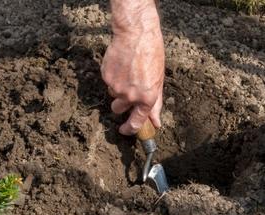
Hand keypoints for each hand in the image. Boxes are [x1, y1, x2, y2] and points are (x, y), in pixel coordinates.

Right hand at [102, 0, 163, 134]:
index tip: (126, 130)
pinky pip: (107, 82)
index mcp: (146, 98)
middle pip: (119, 109)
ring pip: (113, 95)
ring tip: (126, 72)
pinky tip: (120, 64)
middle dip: (122, 104)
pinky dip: (112, 76)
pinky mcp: (106, 76)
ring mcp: (116, 86)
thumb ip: (156, 104)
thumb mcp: (158, 81)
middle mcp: (130, 96)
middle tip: (126, 91)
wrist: (135, 34)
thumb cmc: (151, 55)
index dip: (130, 129)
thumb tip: (155, 123)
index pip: (136, 122)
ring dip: (117, 88)